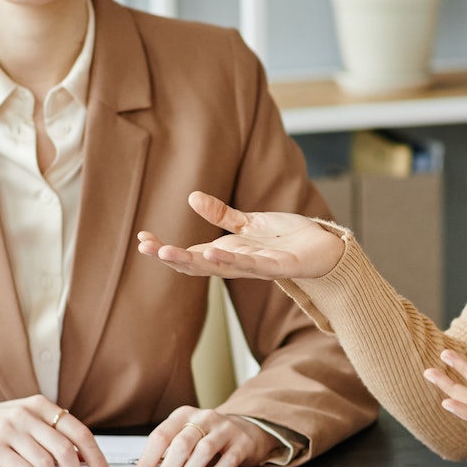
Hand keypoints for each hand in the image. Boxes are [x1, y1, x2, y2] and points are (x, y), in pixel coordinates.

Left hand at [131, 407, 276, 466]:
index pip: (160, 436)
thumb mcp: (181, 443)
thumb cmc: (207, 439)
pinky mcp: (241, 443)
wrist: (247, 429)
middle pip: (181, 442)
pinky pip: (227, 460)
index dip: (147, 461)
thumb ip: (157, 462)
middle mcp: (203, 418)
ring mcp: (224, 429)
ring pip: (204, 449)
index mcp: (182, 415)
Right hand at [136, 191, 343, 281]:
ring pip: (219, 267)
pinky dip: (229, 260)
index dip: (166, 249)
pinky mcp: (279, 267)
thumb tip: (192, 198)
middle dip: (170, 257)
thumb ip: (223, 214)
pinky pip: (251, 265)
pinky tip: (211, 252)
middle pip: (197, 264)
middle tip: (145, 248)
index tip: (142, 239)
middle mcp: (237, 264)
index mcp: (228, 253)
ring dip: (192, 261)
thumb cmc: (287, 239)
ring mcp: (256, 268)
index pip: (190, 253)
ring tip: (168, 252)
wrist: (325, 249)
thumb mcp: (250, 223)